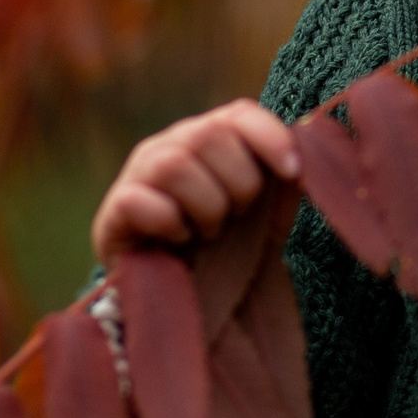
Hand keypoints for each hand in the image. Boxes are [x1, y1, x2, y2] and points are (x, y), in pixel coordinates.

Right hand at [90, 99, 299, 261]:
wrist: (188, 304)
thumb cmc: (229, 252)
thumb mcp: (266, 217)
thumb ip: (286, 184)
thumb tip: (304, 159)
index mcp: (210, 139)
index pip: (239, 113)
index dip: (269, 136)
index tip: (292, 171)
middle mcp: (170, 147)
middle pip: (208, 134)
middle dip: (238, 184)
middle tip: (236, 217)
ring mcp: (137, 177)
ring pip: (174, 164)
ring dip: (206, 206)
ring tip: (208, 232)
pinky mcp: (113, 215)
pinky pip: (138, 201)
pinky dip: (169, 223)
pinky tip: (179, 241)